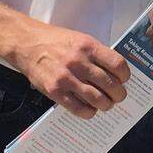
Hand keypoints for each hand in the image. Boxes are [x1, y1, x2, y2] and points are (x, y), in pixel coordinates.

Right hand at [9, 20, 129, 118]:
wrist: (27, 44)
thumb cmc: (56, 40)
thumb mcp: (80, 39)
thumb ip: (96, 54)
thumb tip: (115, 71)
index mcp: (88, 46)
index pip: (117, 64)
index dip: (125, 75)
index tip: (125, 79)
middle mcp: (79, 62)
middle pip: (110, 84)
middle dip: (119, 94)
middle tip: (119, 96)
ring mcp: (66, 78)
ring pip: (97, 98)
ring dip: (106, 104)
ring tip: (107, 104)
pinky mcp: (54, 91)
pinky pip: (77, 108)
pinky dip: (88, 112)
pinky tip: (90, 110)